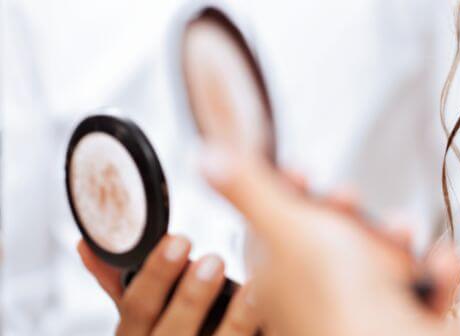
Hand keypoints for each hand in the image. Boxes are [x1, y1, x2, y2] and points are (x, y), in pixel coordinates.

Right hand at [78, 236, 257, 335]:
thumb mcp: (139, 319)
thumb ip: (117, 285)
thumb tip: (86, 244)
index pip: (135, 311)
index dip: (154, 278)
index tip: (178, 241)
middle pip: (169, 334)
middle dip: (190, 298)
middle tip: (213, 260)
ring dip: (232, 318)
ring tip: (251, 283)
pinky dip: (251, 327)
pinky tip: (264, 302)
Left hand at [202, 146, 459, 335]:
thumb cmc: (338, 300)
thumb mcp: (289, 229)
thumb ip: (253, 190)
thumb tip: (204, 156)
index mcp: (279, 276)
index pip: (277, 226)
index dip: (291, 193)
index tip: (299, 172)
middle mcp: (316, 297)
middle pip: (335, 240)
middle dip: (352, 214)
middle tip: (349, 197)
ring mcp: (359, 312)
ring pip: (383, 262)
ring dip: (399, 241)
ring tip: (404, 230)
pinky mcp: (401, 321)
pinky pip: (422, 289)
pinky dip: (437, 274)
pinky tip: (442, 263)